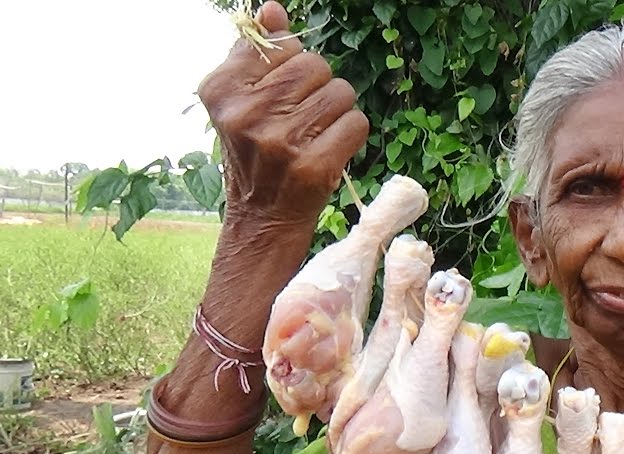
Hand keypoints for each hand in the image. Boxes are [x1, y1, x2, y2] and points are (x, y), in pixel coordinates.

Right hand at [197, 1, 368, 232]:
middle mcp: (246, 114)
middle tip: (303, 117)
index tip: (281, 94)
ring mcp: (280, 142)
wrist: (262, 217)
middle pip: (316, 65)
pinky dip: (351, 133)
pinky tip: (331, 148)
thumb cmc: (256, 151)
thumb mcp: (241, 101)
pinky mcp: (313, 166)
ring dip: (338, 110)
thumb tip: (272, 9)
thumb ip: (256, 53)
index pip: (282, 45)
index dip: (292, 65)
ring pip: (340, 92)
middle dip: (319, 86)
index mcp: (221, 90)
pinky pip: (356, 123)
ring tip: (317, 133)